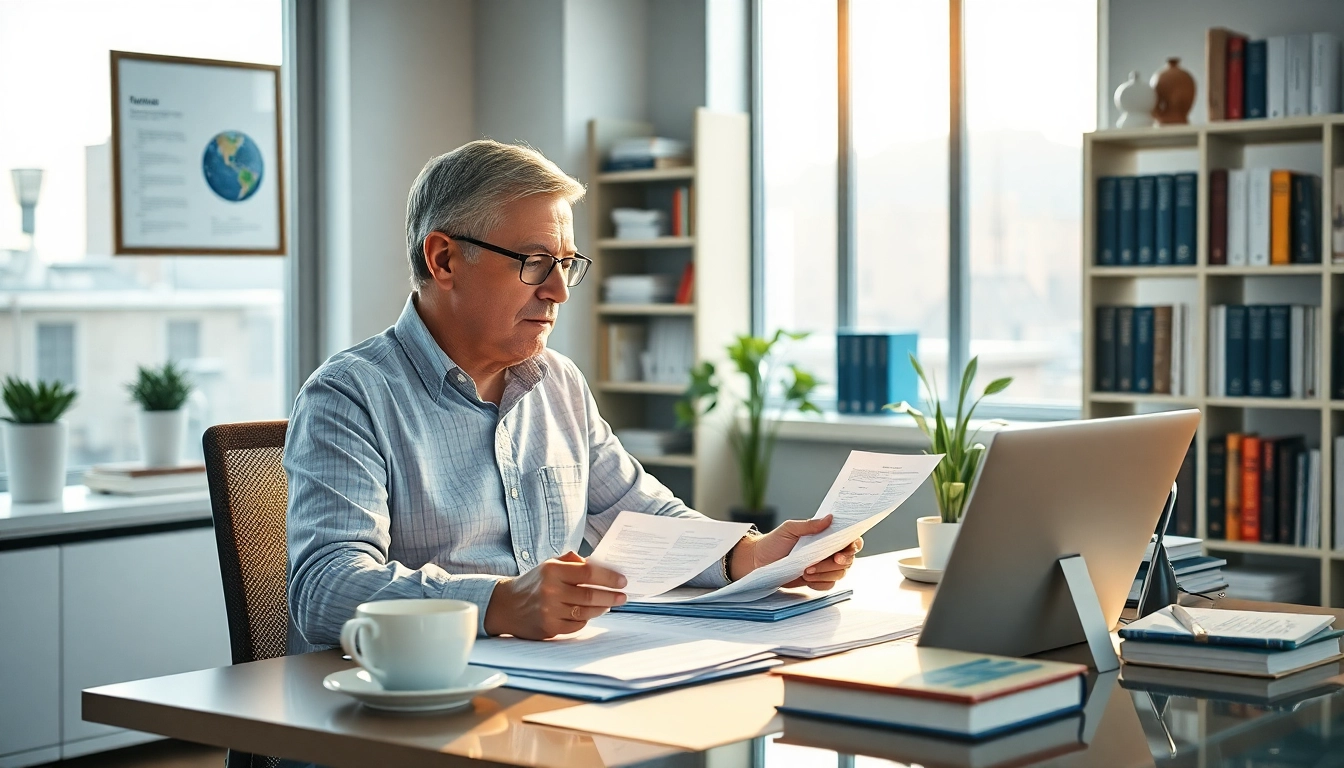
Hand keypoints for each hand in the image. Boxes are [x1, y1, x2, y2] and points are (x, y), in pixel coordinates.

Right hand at [483, 551, 626, 638]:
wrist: (506, 606)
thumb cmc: (533, 583)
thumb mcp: (548, 564)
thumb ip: (573, 562)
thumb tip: (599, 565)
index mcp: (552, 570)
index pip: (588, 573)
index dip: (608, 578)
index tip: (622, 581)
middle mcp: (550, 590)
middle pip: (590, 595)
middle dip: (611, 596)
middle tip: (622, 596)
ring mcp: (549, 611)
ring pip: (586, 612)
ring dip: (602, 608)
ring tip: (609, 604)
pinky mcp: (548, 628)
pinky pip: (577, 625)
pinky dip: (585, 619)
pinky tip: (588, 614)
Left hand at [729, 514, 862, 590]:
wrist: (758, 562)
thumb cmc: (773, 542)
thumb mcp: (789, 529)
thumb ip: (810, 525)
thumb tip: (830, 518)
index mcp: (825, 536)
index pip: (850, 540)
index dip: (853, 545)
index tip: (846, 548)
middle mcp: (828, 552)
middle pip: (848, 559)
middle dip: (840, 561)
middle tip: (831, 560)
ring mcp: (823, 567)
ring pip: (839, 574)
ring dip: (825, 573)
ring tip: (807, 570)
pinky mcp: (816, 580)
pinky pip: (828, 585)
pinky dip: (820, 583)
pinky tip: (807, 579)